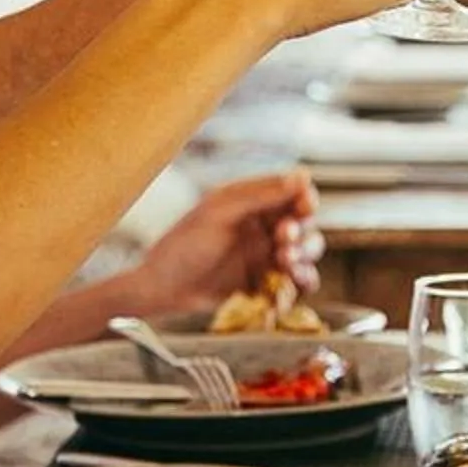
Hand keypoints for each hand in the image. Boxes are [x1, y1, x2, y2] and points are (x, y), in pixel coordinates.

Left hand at [117, 171, 321, 316]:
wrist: (162, 289)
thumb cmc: (182, 245)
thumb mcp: (219, 213)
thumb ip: (262, 195)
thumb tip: (302, 177)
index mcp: (251, 203)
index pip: (292, 194)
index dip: (305, 199)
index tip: (306, 206)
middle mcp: (262, 228)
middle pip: (305, 224)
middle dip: (301, 232)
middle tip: (284, 239)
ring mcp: (264, 257)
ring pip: (305, 254)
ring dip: (304, 257)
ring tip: (286, 262)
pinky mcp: (264, 284)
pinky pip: (295, 284)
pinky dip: (300, 284)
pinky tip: (290, 284)